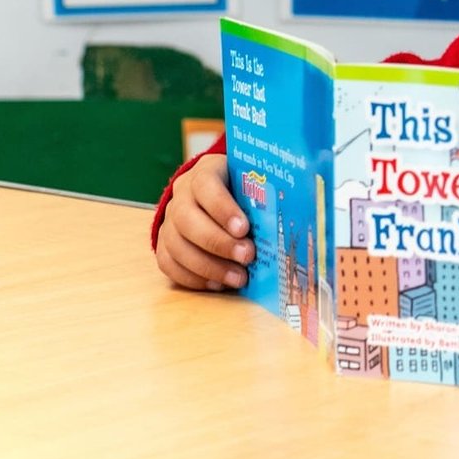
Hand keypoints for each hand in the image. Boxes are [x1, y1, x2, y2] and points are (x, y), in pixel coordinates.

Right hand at [153, 153, 252, 291]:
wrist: (213, 191)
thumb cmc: (241, 188)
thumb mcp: (252, 182)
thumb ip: (263, 194)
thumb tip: (294, 211)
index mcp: (204, 174)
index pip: (206, 186)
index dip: (222, 208)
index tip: (244, 228)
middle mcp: (180, 197)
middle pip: (188, 220)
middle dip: (218, 243)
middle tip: (247, 256)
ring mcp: (169, 221)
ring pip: (177, 246)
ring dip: (208, 267)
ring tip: (238, 278)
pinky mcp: (164, 244)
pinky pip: (168, 263)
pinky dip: (193, 278)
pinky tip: (217, 284)